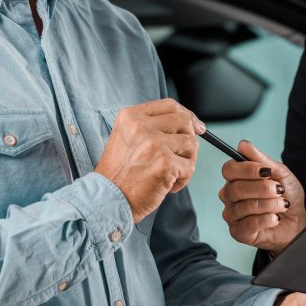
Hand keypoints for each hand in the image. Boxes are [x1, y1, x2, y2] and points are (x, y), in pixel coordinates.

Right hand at [94, 99, 205, 222]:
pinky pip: (190, 167)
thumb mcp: (127, 138)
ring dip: (186, 161)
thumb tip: (190, 123)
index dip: (187, 115)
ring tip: (171, 174)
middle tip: (183, 156)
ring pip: (191, 144)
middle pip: (184, 121)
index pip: (170, 105)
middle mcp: (142, 126)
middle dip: (189, 139)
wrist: (108, 199)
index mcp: (131, 116)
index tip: (196, 127)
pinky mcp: (165, 163)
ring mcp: (154, 143)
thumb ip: (151, 127)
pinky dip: (183, 179)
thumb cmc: (119, 175)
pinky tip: (167, 186)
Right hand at [219, 141, 305, 252]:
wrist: (297, 222)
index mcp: (237, 178)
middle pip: (235, 188)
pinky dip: (266, 219)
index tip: (266, 171)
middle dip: (262, 189)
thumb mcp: (280, 174)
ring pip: (243, 207)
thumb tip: (243, 145)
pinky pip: (248, 224)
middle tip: (279, 190)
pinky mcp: (239, 232)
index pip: (229, 170)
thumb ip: (262, 160)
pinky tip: (276, 218)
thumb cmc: (287, 196)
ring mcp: (233, 215)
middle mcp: (230, 196)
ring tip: (282, 205)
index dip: (247, 169)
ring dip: (268, 204)